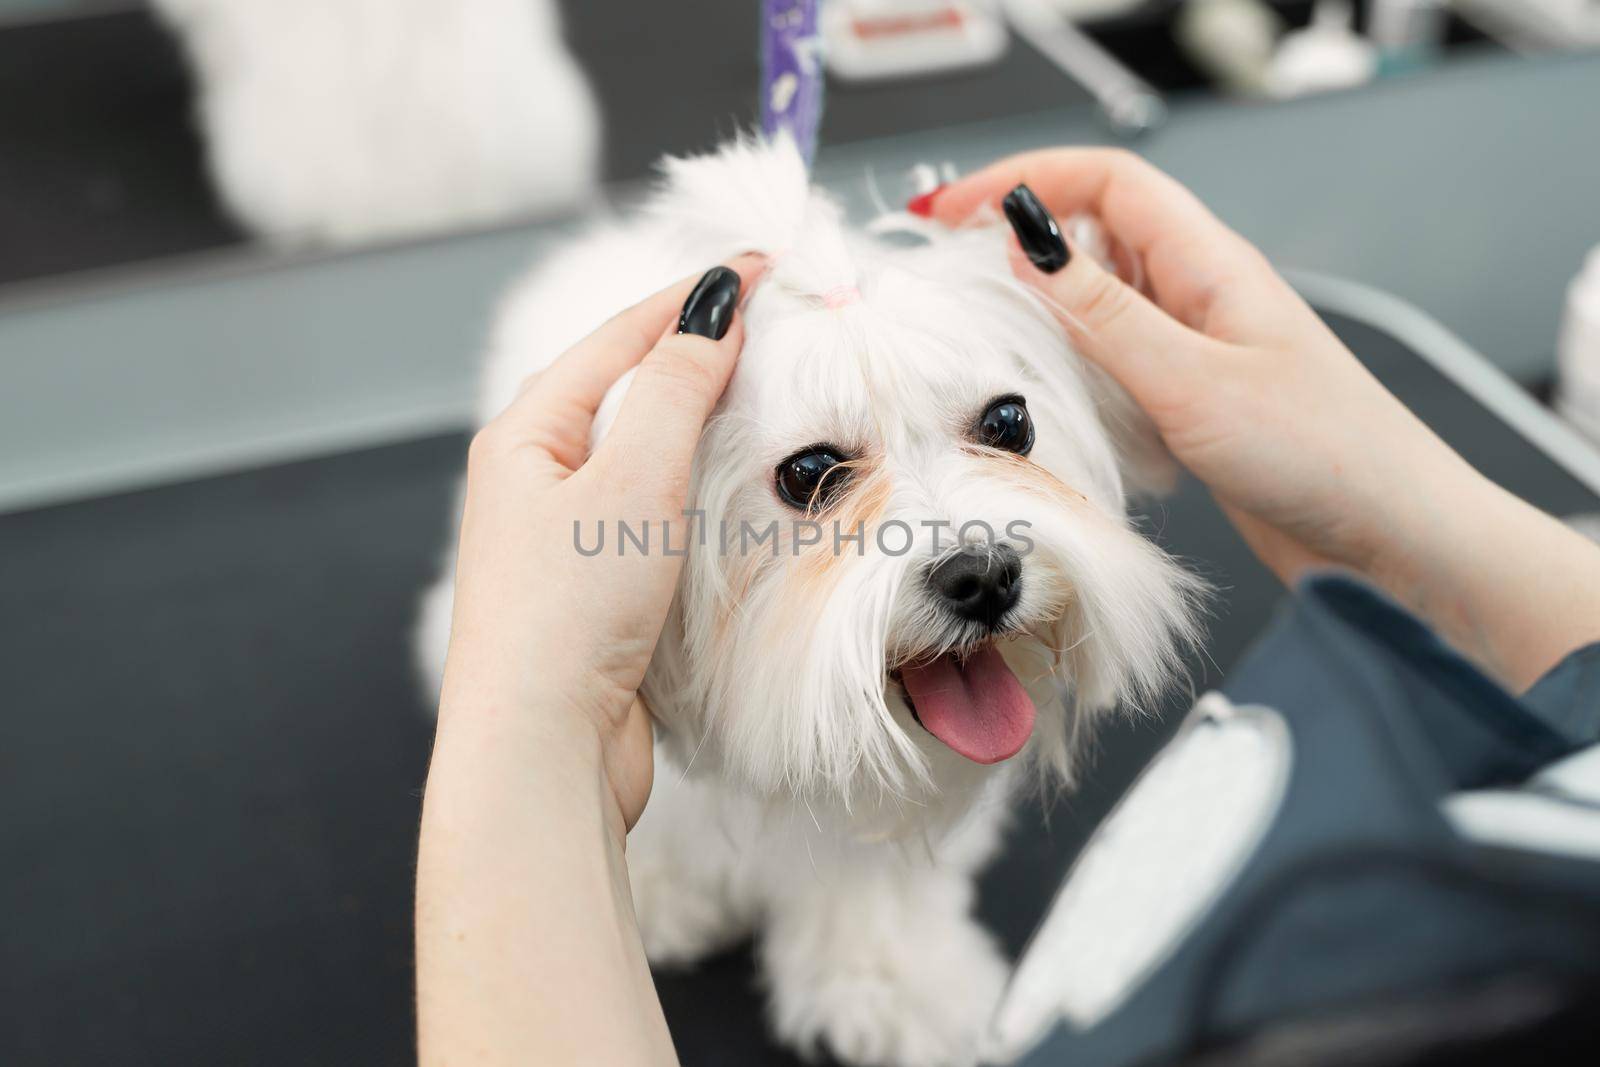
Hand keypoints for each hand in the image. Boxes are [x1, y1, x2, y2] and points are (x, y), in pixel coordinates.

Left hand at [438, 257, 760, 833]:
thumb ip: (676, 387)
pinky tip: (729, 491)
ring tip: (759, 389)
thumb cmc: (572, 612)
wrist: (542, 750)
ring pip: (639, 453)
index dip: (694, 297)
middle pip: (624, 389)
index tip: (764, 266)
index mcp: (526, 436)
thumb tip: (711, 307)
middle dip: (692, 350)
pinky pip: (649, 511)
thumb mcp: (634, 479)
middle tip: (768, 320)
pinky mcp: (592, 591)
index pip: (620, 337)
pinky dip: (693, 486)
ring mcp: (561, 538)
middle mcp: (535, 479)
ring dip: (696, 419)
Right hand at [928, 149, 1599, 687]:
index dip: (1025, 180)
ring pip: (1099, 305)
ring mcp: (1195, 346)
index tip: (953, 210)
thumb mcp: (1193, 381)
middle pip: (1094, 236)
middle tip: (953, 285)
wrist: (1390, 537)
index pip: (1106, 181)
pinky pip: (1116, 365)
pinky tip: (1061, 410)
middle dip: (1020, 250)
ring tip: (992, 349)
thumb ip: (1103, 316)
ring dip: (1045, 321)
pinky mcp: (1191, 398)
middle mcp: (1200, 294)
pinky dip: (1077, 376)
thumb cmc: (1325, 454)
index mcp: (1211, 263)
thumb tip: (1027, 249)